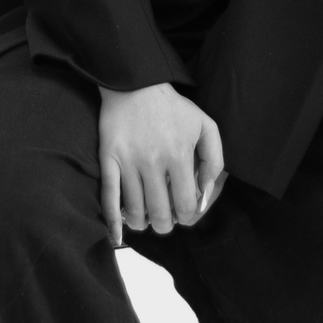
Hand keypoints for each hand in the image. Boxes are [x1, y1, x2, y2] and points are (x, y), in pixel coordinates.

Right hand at [97, 82, 226, 249]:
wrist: (136, 84)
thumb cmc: (173, 108)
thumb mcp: (205, 126)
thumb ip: (214, 160)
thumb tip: (206, 192)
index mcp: (180, 155)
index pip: (185, 204)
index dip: (186, 216)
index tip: (184, 214)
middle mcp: (154, 162)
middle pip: (159, 213)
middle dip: (165, 225)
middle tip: (165, 221)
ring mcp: (129, 162)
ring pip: (135, 211)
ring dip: (142, 224)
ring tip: (146, 221)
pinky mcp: (108, 160)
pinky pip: (108, 198)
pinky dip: (112, 223)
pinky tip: (118, 238)